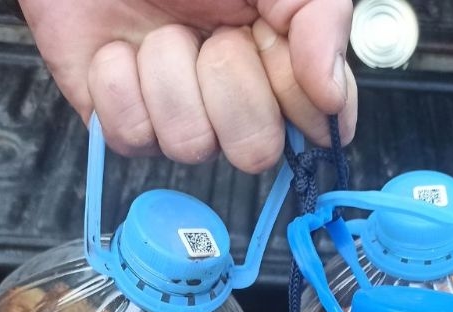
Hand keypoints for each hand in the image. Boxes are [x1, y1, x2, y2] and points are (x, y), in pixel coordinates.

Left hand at [19, 0, 356, 171]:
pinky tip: (119, 49)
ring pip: (191, 145)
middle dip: (230, 85)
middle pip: (256, 151)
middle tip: (213, 34)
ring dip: (170, 75)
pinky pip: (133, 137)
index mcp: (281, 65)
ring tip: (160, 29)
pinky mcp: (123, 121)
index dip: (299, 97)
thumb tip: (333, 99)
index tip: (274, 43)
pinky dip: (120, 84)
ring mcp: (179, 115)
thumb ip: (321, 20)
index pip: (318, 127)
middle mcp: (234, 102)